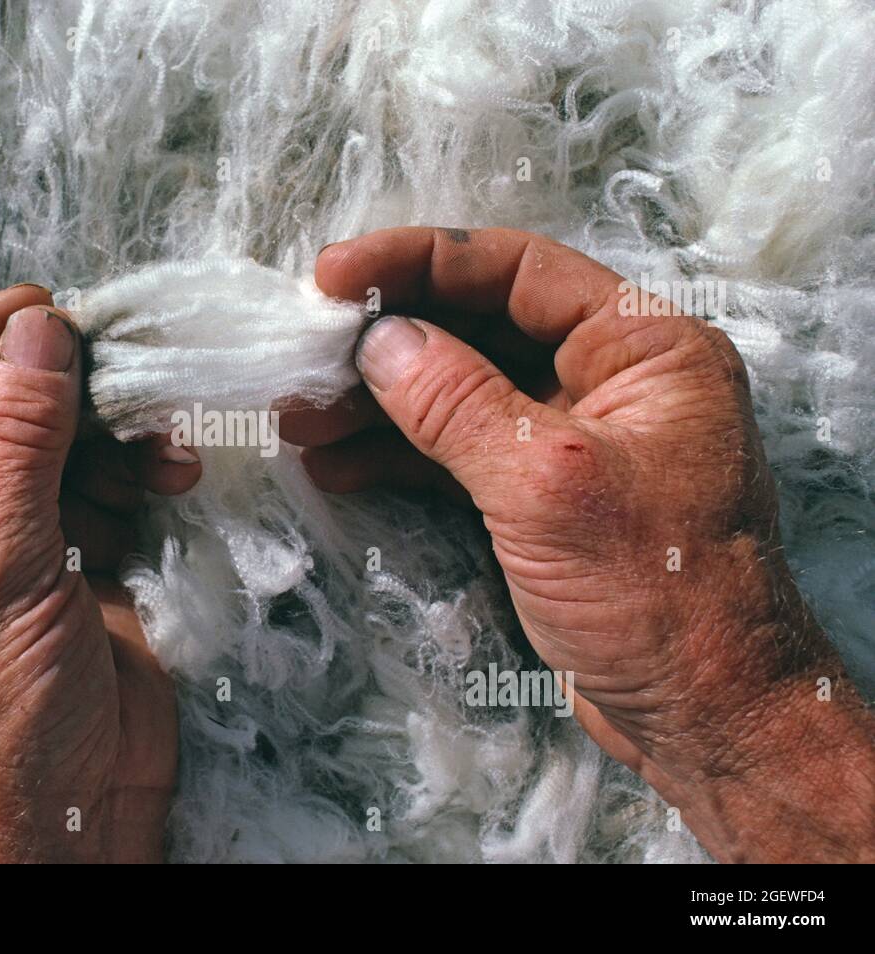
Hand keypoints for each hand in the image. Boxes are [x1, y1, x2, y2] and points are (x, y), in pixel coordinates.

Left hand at [0, 284, 199, 862]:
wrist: (77, 802)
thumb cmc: (0, 701)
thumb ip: (20, 438)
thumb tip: (40, 333)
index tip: (37, 308)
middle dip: (55, 384)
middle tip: (113, 354)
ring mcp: (24, 535)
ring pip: (64, 442)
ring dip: (113, 431)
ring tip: (156, 438)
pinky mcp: (89, 556)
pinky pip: (112, 486)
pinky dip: (143, 472)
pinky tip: (172, 475)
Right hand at [284, 227, 874, 861]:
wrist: (705, 720)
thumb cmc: (654, 593)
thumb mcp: (547, 484)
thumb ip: (456, 403)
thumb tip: (376, 339)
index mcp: (643, 348)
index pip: (517, 271)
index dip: (418, 263)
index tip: (331, 276)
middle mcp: (611, 380)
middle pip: (478, 329)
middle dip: (386, 344)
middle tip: (301, 357)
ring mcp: (574, 440)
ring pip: (459, 394)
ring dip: (378, 405)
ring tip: (298, 419)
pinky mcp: (542, 499)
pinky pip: (460, 454)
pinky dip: (399, 457)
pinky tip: (336, 465)